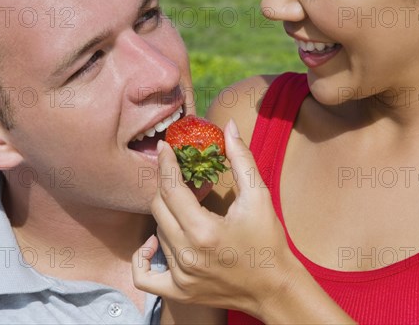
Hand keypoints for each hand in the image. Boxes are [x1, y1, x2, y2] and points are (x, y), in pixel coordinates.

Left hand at [132, 120, 299, 314]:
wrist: (274, 287)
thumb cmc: (269, 241)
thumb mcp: (259, 196)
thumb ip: (241, 159)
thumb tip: (228, 127)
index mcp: (204, 230)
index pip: (171, 189)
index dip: (166, 164)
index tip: (164, 148)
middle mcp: (187, 254)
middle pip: (158, 207)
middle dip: (166, 185)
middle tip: (180, 176)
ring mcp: (181, 276)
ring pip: (156, 231)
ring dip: (166, 213)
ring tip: (185, 206)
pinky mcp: (179, 291)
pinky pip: (144, 276)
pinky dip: (143, 257)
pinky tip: (155, 242)